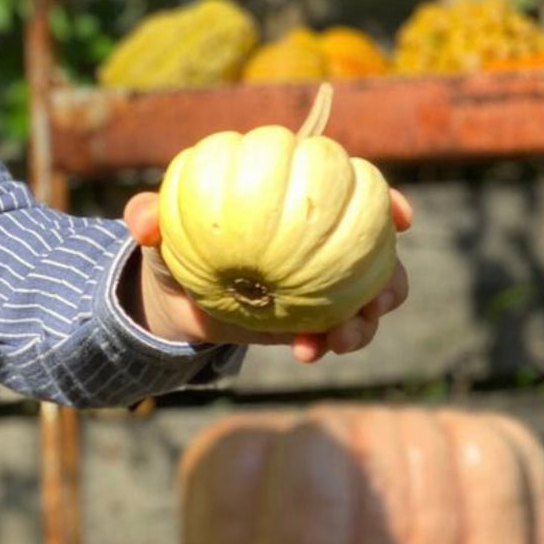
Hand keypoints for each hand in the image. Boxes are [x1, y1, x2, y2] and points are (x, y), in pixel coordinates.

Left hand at [122, 188, 412, 363]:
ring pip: (368, 301)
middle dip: (393, 276)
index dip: (387, 201)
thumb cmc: (173, 245)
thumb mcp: (158, 229)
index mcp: (296, 202)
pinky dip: (330, 342)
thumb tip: (142, 221)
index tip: (401, 216)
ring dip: (367, 321)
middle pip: (378, 253)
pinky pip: (336, 333)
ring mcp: (319, 284)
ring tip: (343, 336)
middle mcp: (317, 241)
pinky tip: (308, 351)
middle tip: (380, 296)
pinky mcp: (311, 320)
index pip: (352, 192)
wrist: (173, 298)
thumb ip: (148, 215)